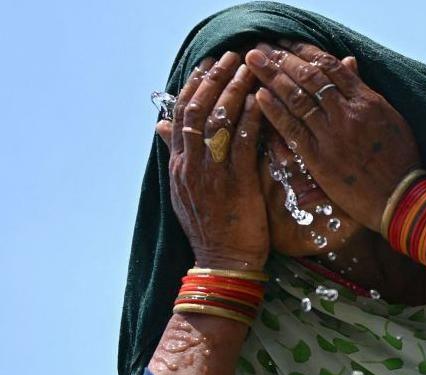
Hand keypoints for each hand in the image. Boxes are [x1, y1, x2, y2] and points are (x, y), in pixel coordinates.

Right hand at [156, 51, 267, 269]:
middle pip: (197, 110)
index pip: (180, 116)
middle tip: (231, 57)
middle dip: (214, 79)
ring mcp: (211, 174)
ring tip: (248, 69)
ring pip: (218, 121)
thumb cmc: (211, 227)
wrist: (223, 263)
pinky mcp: (236, 184)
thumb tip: (161, 126)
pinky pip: (242, 143)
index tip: (207, 65)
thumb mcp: (184, 190)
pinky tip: (261, 101)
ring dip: (234, 90)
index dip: (193, 86)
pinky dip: (251, 119)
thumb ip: (177, 156)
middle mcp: (190, 166)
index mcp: (179, 166)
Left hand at [245, 42, 420, 232]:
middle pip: (309, 76)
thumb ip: (365, 89)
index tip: (287, 44)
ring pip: (297, 98)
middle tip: (262, 46)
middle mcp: (348, 113)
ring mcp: (332, 135)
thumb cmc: (400, 159)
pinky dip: (275, 111)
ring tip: (253, 62)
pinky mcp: (319, 158)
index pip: (331, 67)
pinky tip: (259, 95)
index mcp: (367, 100)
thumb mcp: (390, 117)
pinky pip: (292, 129)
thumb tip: (348, 62)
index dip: (305, 52)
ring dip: (272, 77)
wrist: (401, 197)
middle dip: (283, 58)